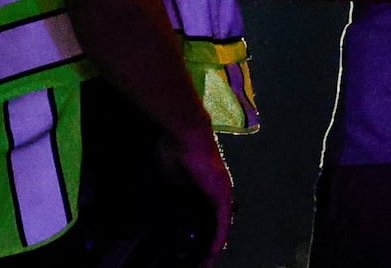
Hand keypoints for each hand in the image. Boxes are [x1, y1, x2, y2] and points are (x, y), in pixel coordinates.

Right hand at [156, 126, 234, 261]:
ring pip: (219, 227)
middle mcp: (216, 192)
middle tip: (198, 261)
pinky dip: (218, 239)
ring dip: (213, 246)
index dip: (197, 231)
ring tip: (205, 263)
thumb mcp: (170, 176)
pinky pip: (222, 224)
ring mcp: (222, 194)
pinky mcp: (223, 196)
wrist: (186, 135)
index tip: (189, 246)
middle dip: (205, 243)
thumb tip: (167, 202)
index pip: (202, 215)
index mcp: (203, 186)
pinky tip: (212, 254)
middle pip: (213, 224)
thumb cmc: (176, 148)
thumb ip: (173, 189)